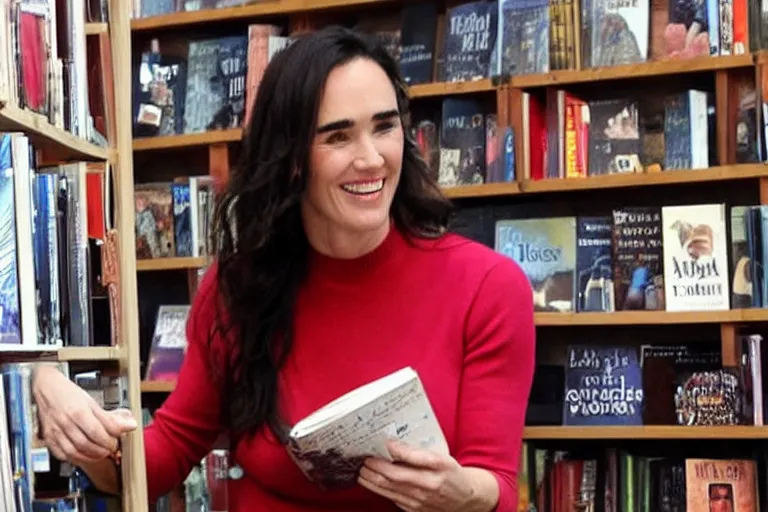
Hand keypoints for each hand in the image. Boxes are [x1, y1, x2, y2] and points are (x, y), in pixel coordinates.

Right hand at [32, 365, 137, 465]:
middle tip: (111, 448)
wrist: (46, 389)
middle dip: (102, 450)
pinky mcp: (49, 439)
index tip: (116, 440)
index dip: (109, 440)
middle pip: (86, 444)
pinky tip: (84, 454)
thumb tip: (130, 425)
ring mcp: (55, 432)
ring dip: (91, 456)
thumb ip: (111, 417)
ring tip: (101, 452)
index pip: (97, 432)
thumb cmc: (69, 394)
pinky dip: (75, 458)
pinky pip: (62, 455)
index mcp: (78, 412)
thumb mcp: (92, 402)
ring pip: (74, 452)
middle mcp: (65, 423)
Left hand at [357, 440, 475, 510]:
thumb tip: (392, 445)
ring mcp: (416, 503)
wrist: (465, 500)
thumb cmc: (452, 475)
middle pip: (388, 480)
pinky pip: (391, 499)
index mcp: (431, 474)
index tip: (373, 447)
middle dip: (370, 469)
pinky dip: (379, 489)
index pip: (401, 466)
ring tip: (361, 469)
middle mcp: (423, 490)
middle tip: (361, 458)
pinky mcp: (412, 510)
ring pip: (386, 491)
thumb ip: (415, 452)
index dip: (383, 458)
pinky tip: (372, 480)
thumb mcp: (440, 458)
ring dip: (369, 480)